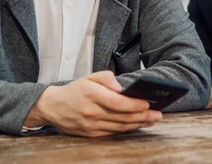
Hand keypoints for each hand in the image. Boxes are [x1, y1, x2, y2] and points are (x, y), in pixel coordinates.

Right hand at [24, 71, 161, 136]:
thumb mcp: (89, 77)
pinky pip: (113, 133)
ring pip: (119, 127)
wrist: (53, 107)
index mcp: (92, 95)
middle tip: (158, 114)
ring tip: (152, 120)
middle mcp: (92, 112)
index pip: (117, 102)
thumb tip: (120, 86)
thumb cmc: (75, 90)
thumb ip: (106, 77)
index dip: (134, 104)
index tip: (148, 103)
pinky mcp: (91, 134)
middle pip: (122, 117)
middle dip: (143, 116)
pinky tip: (137, 126)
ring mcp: (91, 125)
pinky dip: (127, 130)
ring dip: (138, 124)